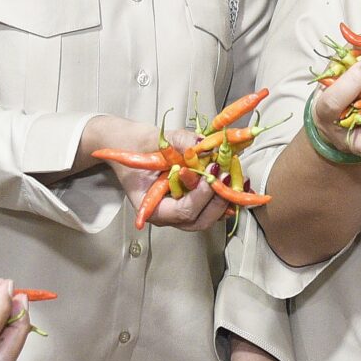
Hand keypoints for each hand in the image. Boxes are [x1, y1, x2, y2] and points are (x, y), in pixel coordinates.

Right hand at [93, 120, 239, 232]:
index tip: (211, 173)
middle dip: (218, 199)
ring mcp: (179, 211)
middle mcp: (167, 215)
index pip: (183, 210)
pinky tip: (233, 180)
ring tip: (232, 175)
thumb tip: (205, 146)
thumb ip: (181, 142)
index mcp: (152, 207)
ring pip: (208, 216)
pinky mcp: (189, 202)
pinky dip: (223, 195)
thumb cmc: (134, 146)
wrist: (127, 146)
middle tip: (226, 175)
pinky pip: (210, 207)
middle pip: (200, 220)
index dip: (201, 194)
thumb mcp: (153, 140)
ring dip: (225, 198)